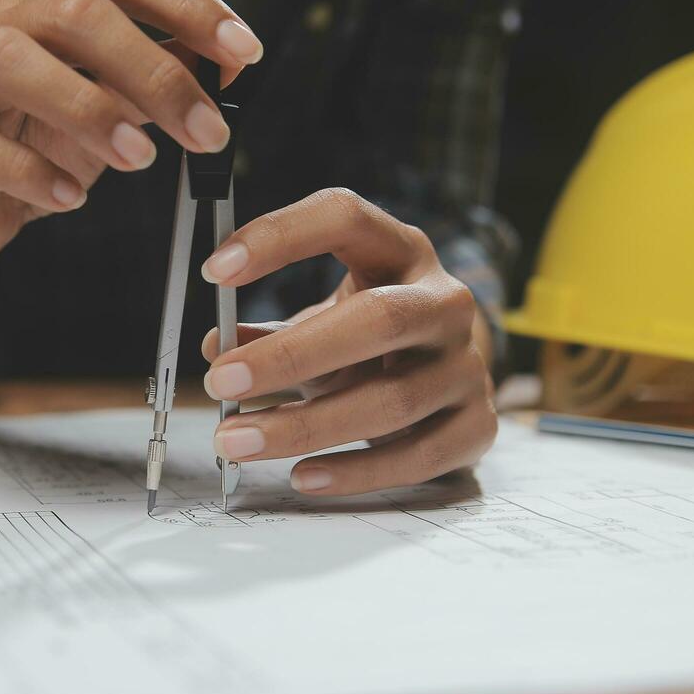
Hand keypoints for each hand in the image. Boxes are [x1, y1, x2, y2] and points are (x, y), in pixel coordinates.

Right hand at [0, 0, 262, 267]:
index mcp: (41, 3)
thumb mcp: (111, 106)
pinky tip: (72, 197)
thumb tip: (230, 60)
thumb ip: (160, 76)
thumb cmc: (35, 145)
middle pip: (77, 14)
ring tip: (141, 158)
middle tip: (208, 131)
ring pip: (12, 61)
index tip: (246, 52)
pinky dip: (29, 173)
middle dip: (155, 70)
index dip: (187, 5)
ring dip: (90, 109)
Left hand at [199, 189, 497, 495]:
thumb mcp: (325, 318)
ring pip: (393, 399)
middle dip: (291, 355)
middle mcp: (444, 301)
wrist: (451, 376)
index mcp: (402, 252)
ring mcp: (468, 365)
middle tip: (221, 382)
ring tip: (238, 440)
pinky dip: (356, 472)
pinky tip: (303, 476)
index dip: (281, 236)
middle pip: (377, 319)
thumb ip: (271, 329)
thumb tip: (215, 348)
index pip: (345, 217)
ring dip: (306, 426)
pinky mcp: (478, 425)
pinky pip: (417, 456)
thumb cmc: (376, 341)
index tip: (215, 271)